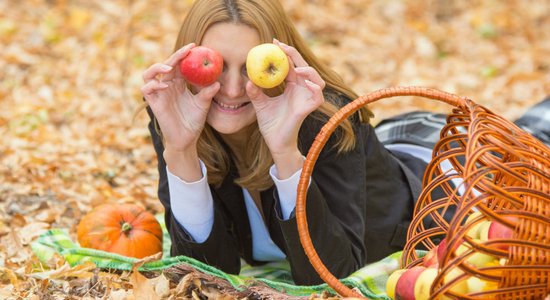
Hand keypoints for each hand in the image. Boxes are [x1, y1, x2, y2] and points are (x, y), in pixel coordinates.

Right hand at [141, 43, 219, 152]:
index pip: (178, 64)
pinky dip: (154, 85)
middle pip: (165, 65)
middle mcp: (167, 85)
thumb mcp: (203, 104)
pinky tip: (166, 85)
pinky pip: (147, 89)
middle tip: (186, 51)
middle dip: (175, 56)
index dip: (184, 54)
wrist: (187, 139)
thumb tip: (217, 83)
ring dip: (157, 67)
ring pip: (149, 74)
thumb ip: (207, 93)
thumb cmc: (194, 120)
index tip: (194, 46)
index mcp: (178, 83)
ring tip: (169, 68)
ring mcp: (159, 94)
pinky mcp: (153, 103)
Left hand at [246, 39, 325, 156]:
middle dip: (294, 55)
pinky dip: (314, 87)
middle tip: (280, 47)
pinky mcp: (308, 109)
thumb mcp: (259, 104)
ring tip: (295, 68)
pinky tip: (304, 82)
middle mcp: (301, 91)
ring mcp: (306, 99)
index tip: (273, 43)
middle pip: (304, 67)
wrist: (275, 142)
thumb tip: (247, 80)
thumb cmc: (270, 125)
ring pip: (317, 80)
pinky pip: (318, 96)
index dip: (285, 53)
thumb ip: (255, 92)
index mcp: (292, 87)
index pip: (291, 65)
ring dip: (308, 70)